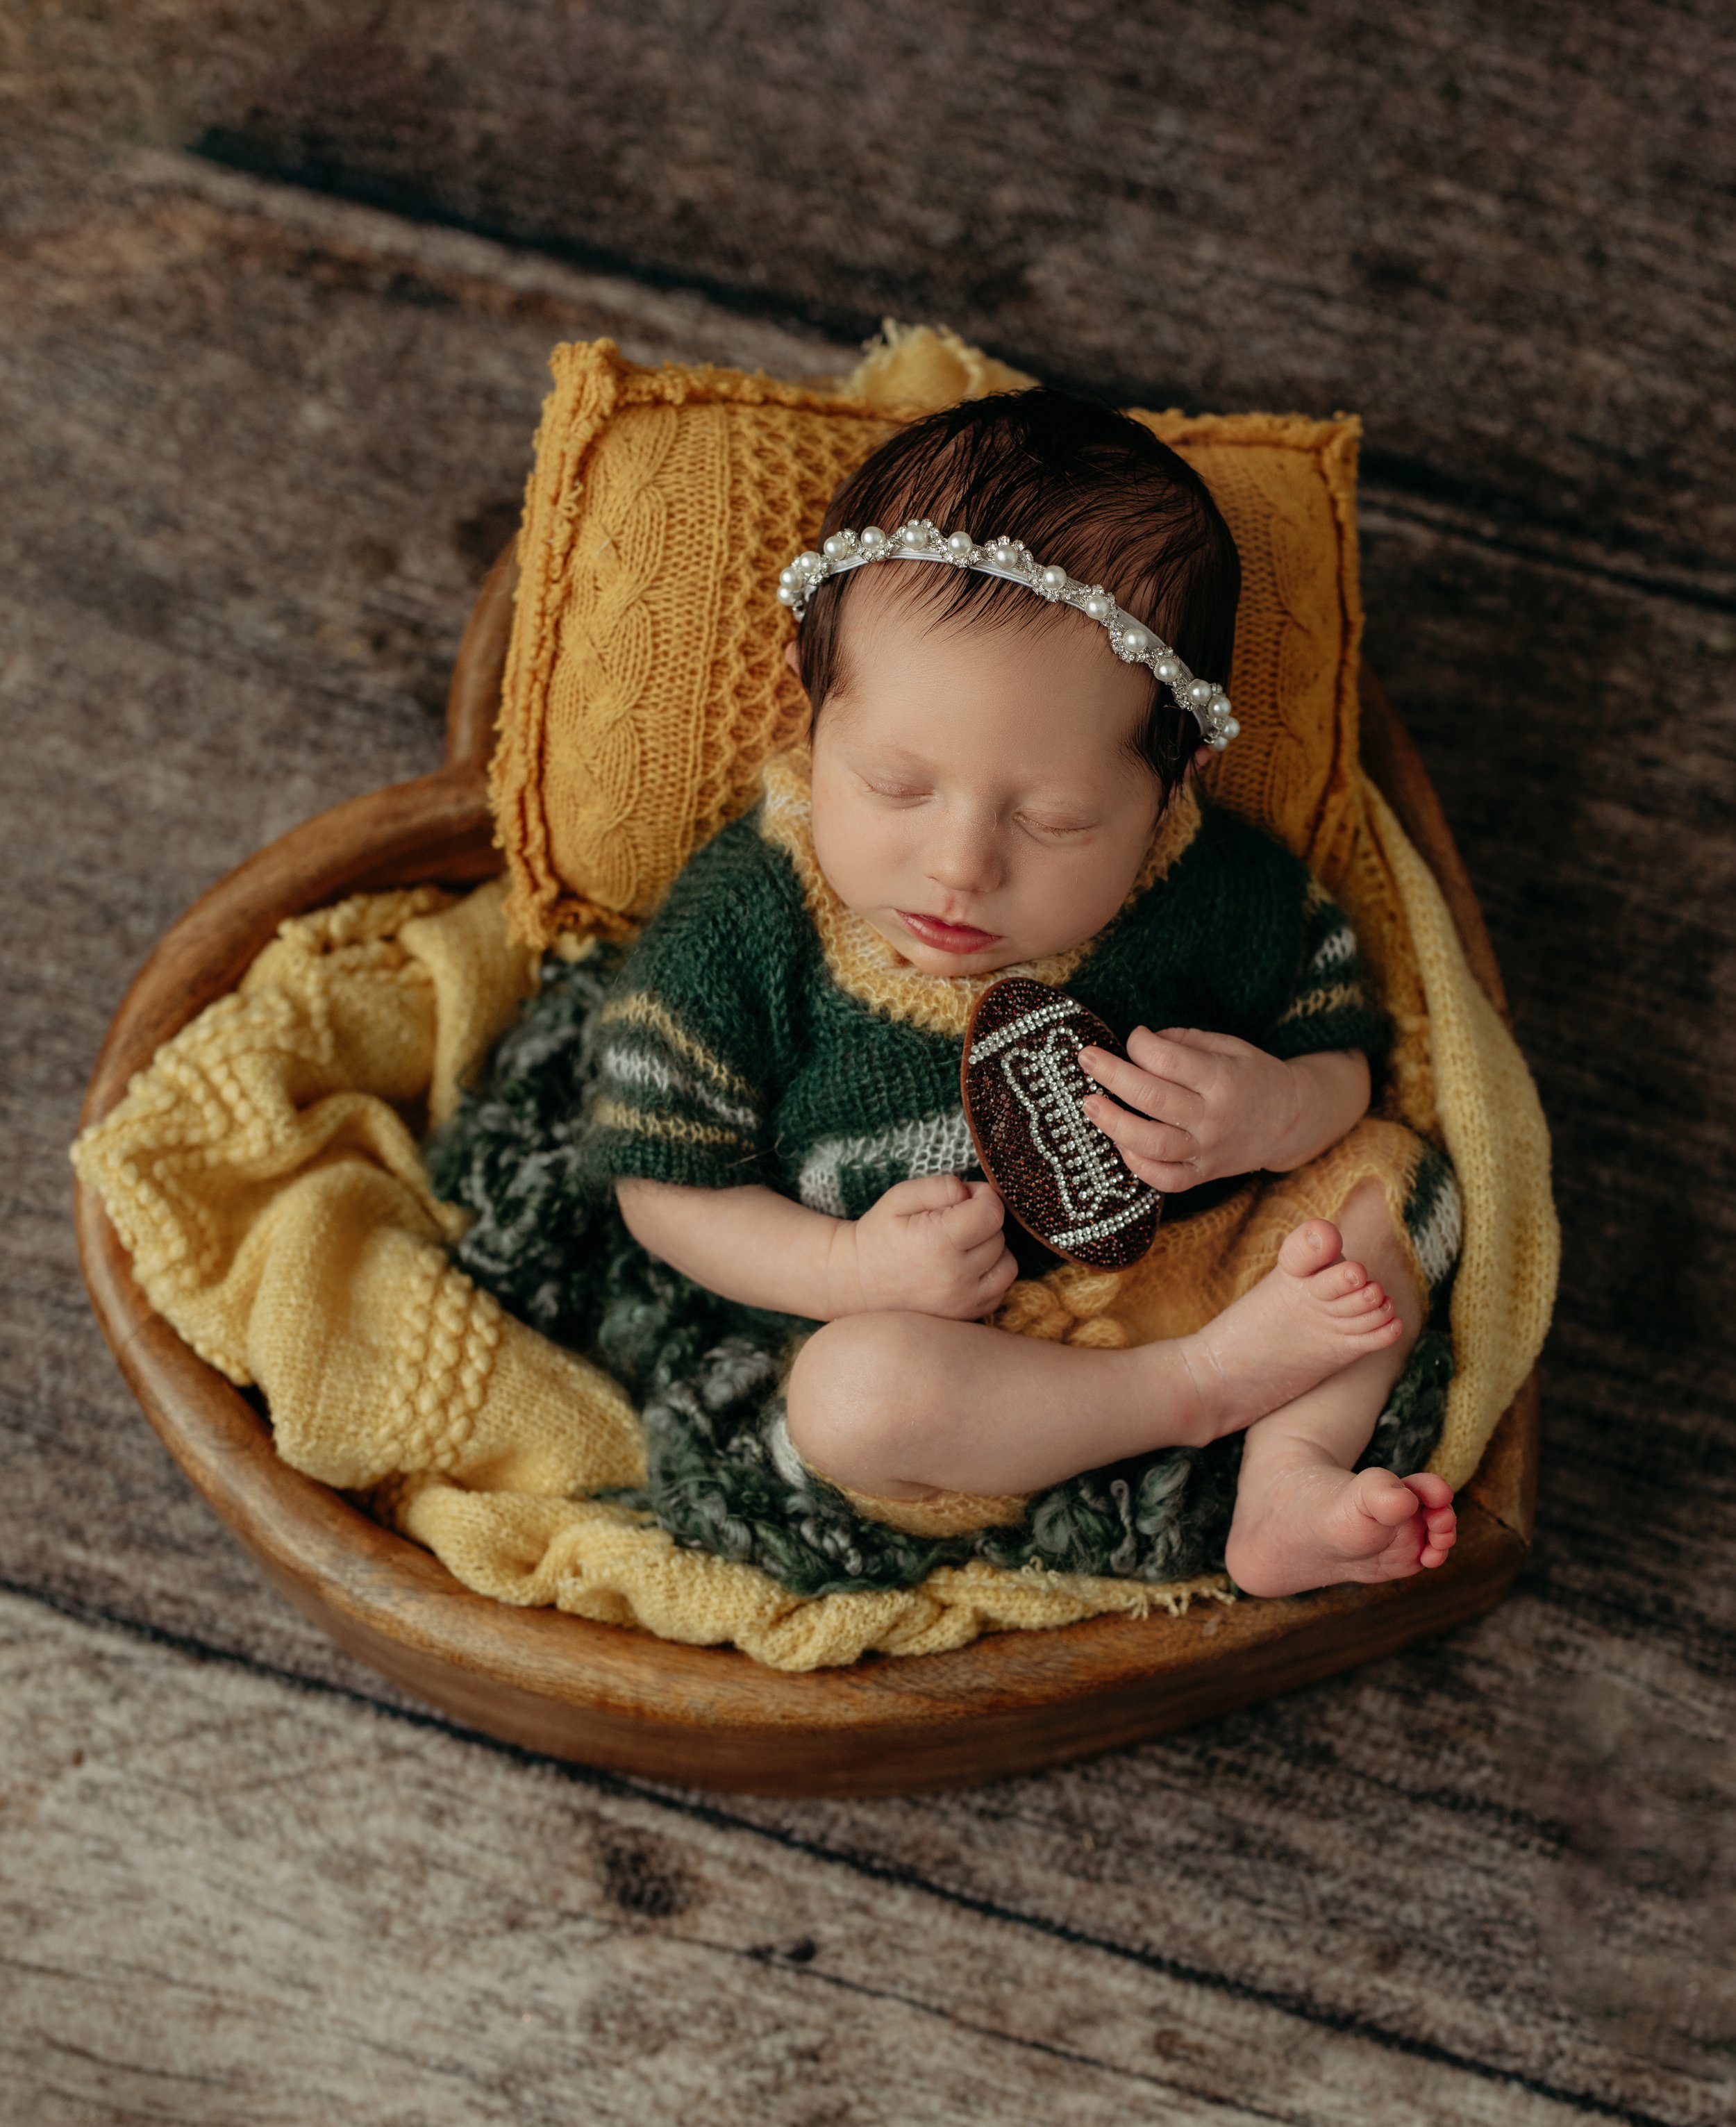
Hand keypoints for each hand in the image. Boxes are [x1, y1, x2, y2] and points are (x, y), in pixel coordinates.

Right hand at [836, 1174, 1019, 1319]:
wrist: (856, 1281)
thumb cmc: (879, 1234)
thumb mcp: (900, 1197)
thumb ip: (941, 1186)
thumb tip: (973, 1194)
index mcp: (939, 1243)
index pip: (992, 1213)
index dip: (984, 1197)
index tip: (967, 1197)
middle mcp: (955, 1277)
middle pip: (999, 1237)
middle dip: (983, 1222)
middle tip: (954, 1221)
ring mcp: (962, 1302)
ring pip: (1007, 1266)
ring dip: (992, 1251)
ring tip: (962, 1246)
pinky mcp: (965, 1317)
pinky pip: (999, 1290)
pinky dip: (989, 1276)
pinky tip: (964, 1268)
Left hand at [1077, 1028, 1358, 1190]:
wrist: (1291, 1120)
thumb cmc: (1252, 1075)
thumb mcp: (1229, 1046)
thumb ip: (1184, 1042)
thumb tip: (1138, 1045)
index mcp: (1223, 1079)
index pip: (1168, 1060)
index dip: (1140, 1044)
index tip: (1133, 1037)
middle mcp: (1214, 1118)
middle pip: (1152, 1099)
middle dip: (1111, 1075)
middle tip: (1086, 1059)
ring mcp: (1208, 1151)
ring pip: (1152, 1144)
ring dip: (1114, 1123)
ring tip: (1089, 1104)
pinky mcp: (1204, 1174)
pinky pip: (1165, 1179)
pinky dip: (1137, 1165)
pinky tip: (1120, 1143)